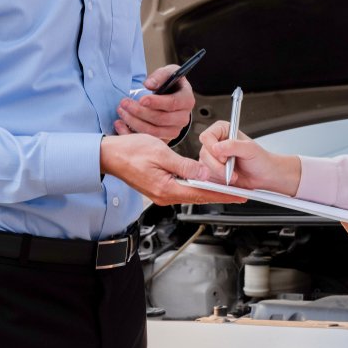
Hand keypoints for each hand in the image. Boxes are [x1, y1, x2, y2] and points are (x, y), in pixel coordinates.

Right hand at [100, 133, 244, 205]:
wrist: (109, 155)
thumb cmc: (130, 151)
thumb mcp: (161, 153)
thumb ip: (184, 165)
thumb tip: (204, 172)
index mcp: (166, 188)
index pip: (201, 193)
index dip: (222, 194)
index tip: (237, 195)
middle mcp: (164, 195)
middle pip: (199, 196)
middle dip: (220, 194)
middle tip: (239, 193)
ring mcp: (161, 194)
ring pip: (191, 193)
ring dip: (208, 189)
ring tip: (226, 187)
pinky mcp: (159, 189)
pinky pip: (182, 189)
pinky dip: (195, 186)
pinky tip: (203, 181)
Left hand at [114, 64, 194, 141]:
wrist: (170, 97)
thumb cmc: (170, 84)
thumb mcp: (168, 73)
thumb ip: (160, 76)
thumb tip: (149, 84)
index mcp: (186, 100)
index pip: (173, 103)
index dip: (156, 102)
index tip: (141, 99)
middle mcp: (183, 118)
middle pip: (161, 119)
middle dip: (140, 112)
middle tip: (124, 103)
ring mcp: (174, 131)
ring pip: (153, 132)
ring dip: (134, 122)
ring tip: (121, 111)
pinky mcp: (163, 139)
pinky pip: (147, 141)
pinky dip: (131, 134)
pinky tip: (120, 124)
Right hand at [198, 120, 300, 195]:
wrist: (264, 175)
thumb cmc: (260, 160)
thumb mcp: (250, 149)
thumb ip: (233, 145)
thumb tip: (217, 148)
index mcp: (222, 131)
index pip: (206, 137)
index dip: (213, 148)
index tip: (224, 157)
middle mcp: (215, 143)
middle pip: (203, 154)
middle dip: (217, 166)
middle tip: (230, 170)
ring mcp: (213, 158)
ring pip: (204, 167)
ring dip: (219, 174)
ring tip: (233, 175)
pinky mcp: (212, 171)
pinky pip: (207, 177)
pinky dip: (218, 181)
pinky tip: (229, 178)